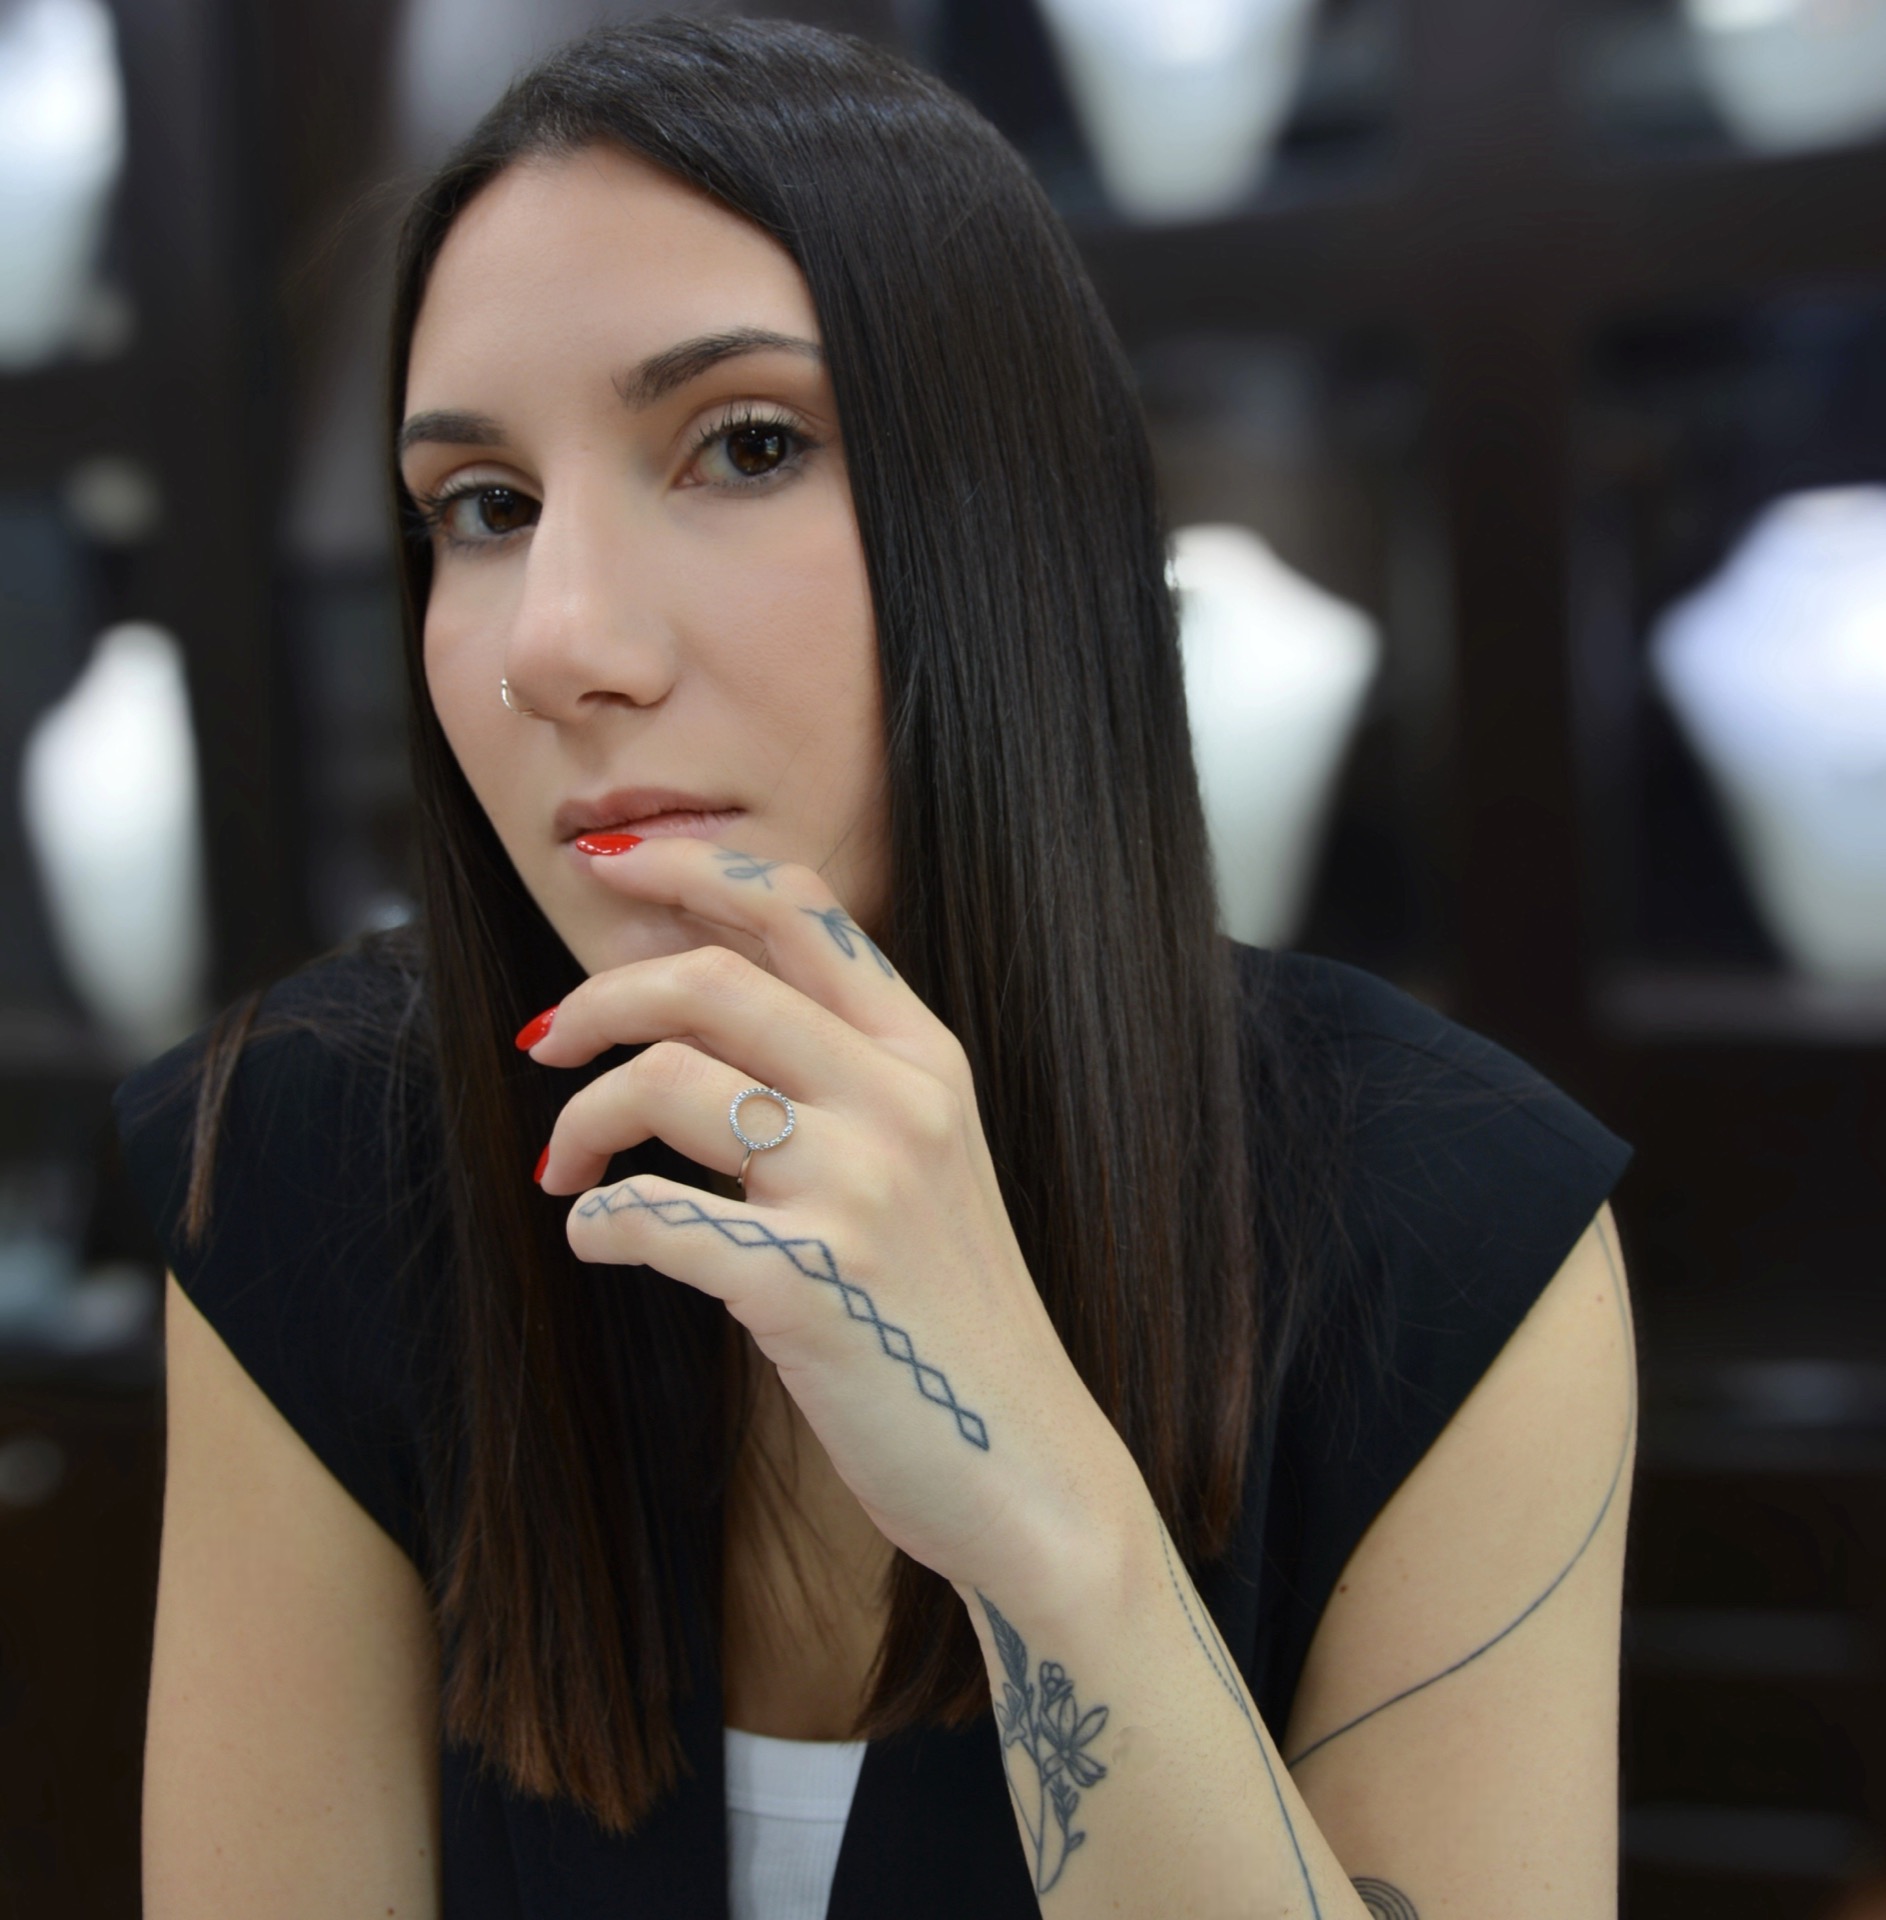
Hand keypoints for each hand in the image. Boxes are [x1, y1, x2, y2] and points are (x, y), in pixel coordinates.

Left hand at [525, 836, 1138, 1599]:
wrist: (1025, 1464)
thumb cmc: (949, 1311)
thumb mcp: (928, 1159)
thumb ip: (842, 1071)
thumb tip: (697, 997)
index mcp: (925, 1056)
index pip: (795, 907)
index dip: (684, 866)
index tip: (603, 863)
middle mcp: (900, 1099)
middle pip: (708, 978)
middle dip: (595, 996)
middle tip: (538, 1042)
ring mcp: (860, 1187)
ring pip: (668, 1081)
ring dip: (580, 1119)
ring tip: (562, 1173)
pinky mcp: (810, 1284)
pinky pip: (658, 1218)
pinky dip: (599, 1223)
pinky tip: (594, 1238)